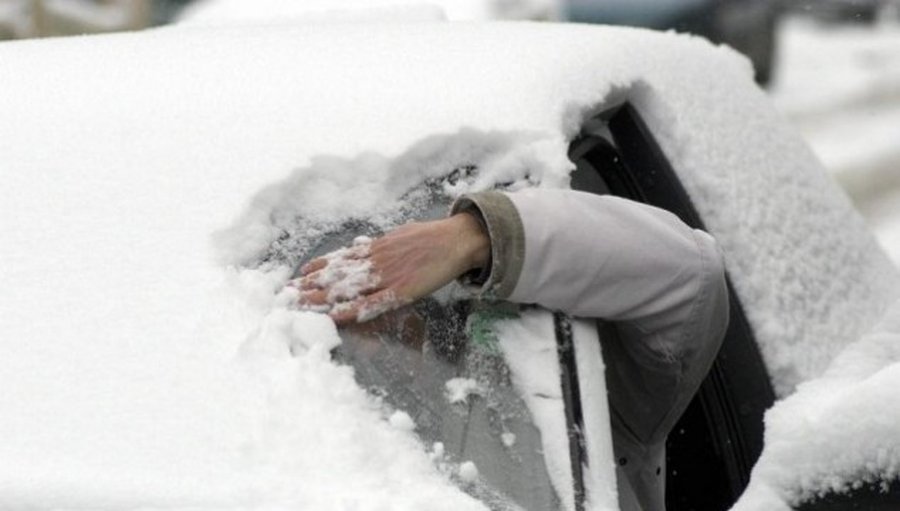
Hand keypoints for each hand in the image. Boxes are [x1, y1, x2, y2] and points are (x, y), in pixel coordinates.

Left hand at [291, 213, 489, 324]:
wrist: (456, 239)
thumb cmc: (431, 237)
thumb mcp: (400, 234)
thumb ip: (381, 244)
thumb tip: (365, 245)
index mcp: (376, 247)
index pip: (339, 259)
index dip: (317, 268)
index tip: (297, 275)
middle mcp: (375, 260)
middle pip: (336, 275)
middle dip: (310, 285)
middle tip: (286, 294)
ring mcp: (386, 276)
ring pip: (347, 289)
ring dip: (322, 298)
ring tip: (300, 305)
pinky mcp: (401, 291)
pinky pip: (372, 303)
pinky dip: (353, 310)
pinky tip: (336, 315)